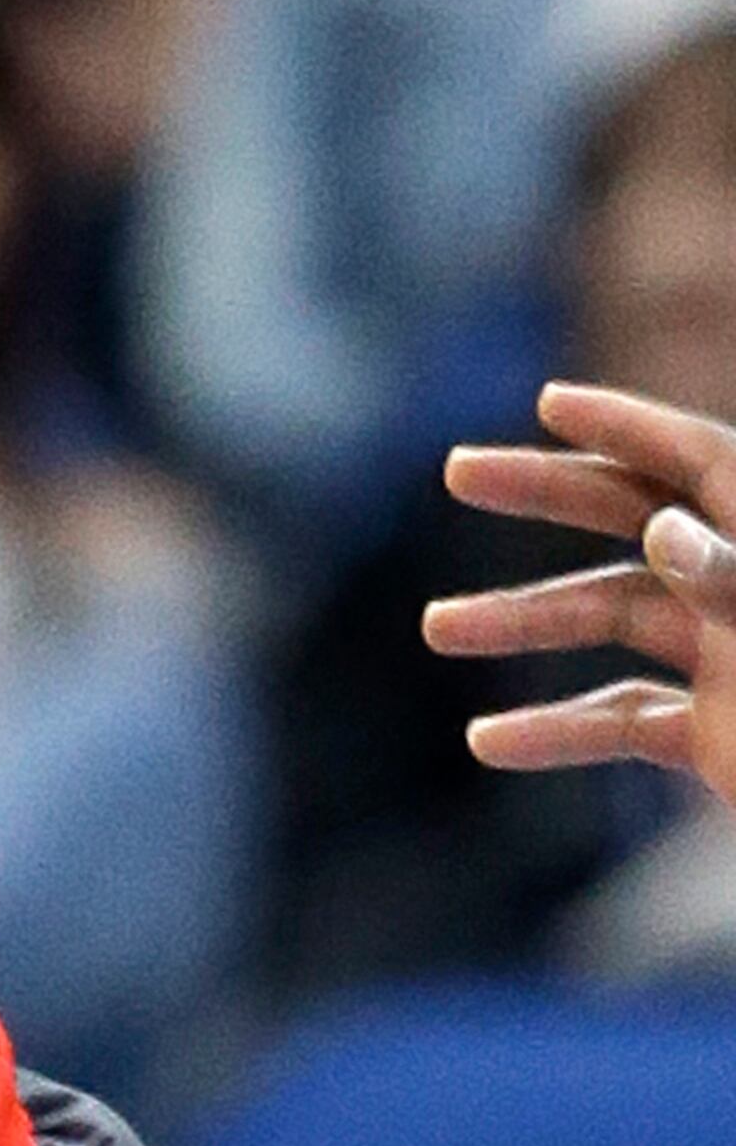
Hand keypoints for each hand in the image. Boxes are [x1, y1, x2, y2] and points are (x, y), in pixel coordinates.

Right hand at [427, 386, 735, 810]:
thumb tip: (660, 533)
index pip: (698, 459)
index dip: (625, 424)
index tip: (546, 404)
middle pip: (635, 519)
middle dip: (547, 493)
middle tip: (460, 472)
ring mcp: (732, 661)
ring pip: (613, 620)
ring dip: (526, 620)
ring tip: (439, 627)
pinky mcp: (718, 736)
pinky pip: (625, 720)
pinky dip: (559, 731)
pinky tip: (490, 741)